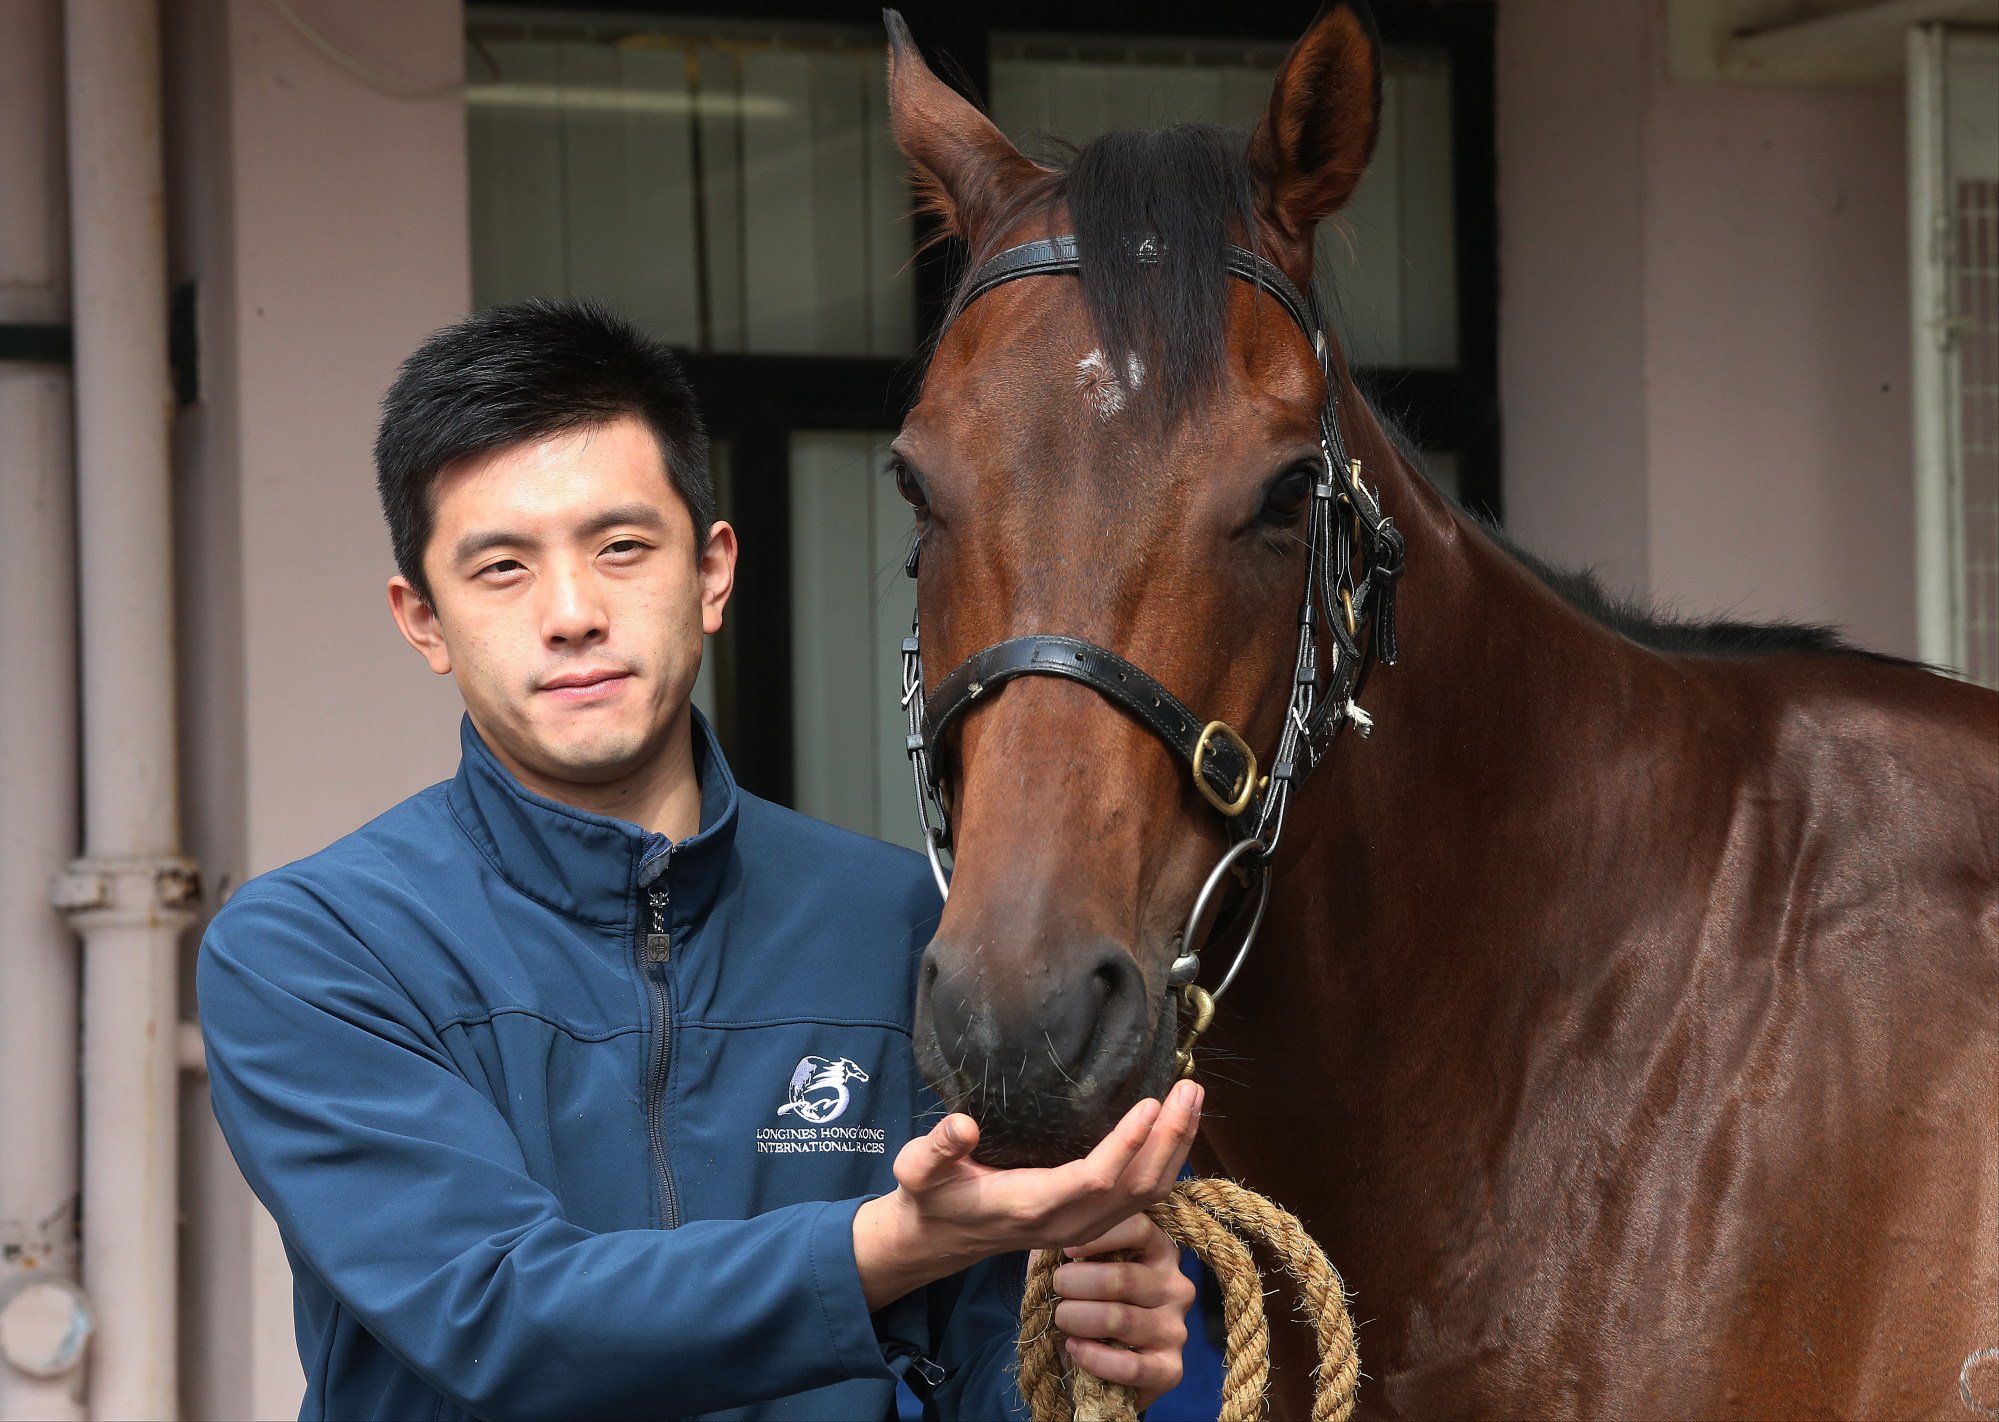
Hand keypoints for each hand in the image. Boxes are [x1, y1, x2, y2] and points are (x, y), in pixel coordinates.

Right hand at [853, 1079, 1203, 1309]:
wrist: (939, 1239)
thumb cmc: (931, 1197)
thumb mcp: (918, 1170)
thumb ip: (938, 1149)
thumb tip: (963, 1124)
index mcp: (1032, 1206)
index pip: (1095, 1178)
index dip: (1127, 1144)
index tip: (1150, 1102)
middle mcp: (1068, 1223)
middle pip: (1137, 1187)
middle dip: (1169, 1137)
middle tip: (1189, 1087)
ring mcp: (1084, 1227)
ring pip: (1148, 1194)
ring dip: (1175, 1146)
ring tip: (1192, 1098)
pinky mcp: (1091, 1222)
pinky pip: (1142, 1196)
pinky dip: (1164, 1160)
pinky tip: (1173, 1126)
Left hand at [1048, 1212, 1196, 1410]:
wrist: (1099, 1362)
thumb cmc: (1087, 1300)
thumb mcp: (1081, 1264)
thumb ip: (1072, 1243)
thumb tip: (1052, 1231)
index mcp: (1160, 1252)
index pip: (1138, 1228)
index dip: (1097, 1237)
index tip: (1066, 1250)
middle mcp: (1176, 1287)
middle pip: (1122, 1278)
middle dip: (1075, 1284)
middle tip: (1056, 1289)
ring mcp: (1176, 1330)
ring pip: (1119, 1319)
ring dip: (1077, 1318)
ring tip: (1061, 1318)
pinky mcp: (1170, 1370)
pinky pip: (1130, 1366)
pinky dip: (1093, 1357)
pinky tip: (1074, 1347)